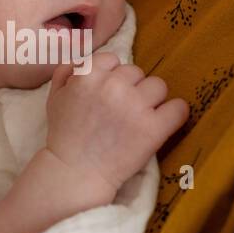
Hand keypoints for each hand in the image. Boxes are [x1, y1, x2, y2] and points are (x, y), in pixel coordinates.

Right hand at [45, 52, 188, 199]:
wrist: (75, 172)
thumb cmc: (64, 136)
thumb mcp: (54, 98)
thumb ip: (66, 73)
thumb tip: (82, 60)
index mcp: (89, 75)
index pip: (113, 60)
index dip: (112, 77)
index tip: (109, 94)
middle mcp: (113, 86)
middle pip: (137, 72)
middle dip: (131, 88)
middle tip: (123, 110)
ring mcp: (135, 107)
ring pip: (159, 86)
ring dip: (152, 99)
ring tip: (140, 117)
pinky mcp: (153, 128)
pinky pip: (178, 108)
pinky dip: (175, 113)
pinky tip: (165, 121)